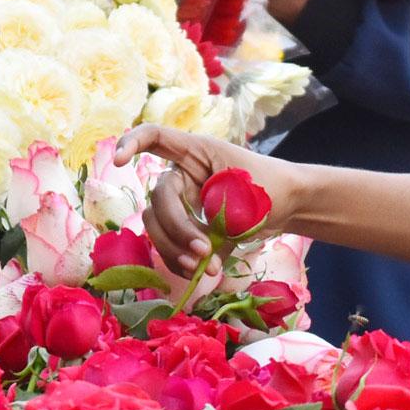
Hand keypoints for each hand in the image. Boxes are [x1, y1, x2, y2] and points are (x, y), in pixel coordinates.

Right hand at [115, 125, 304, 274]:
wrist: (289, 203)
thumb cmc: (269, 185)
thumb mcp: (245, 192)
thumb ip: (217, 215)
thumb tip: (198, 251)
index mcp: (195, 152)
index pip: (155, 136)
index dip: (131, 143)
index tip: (119, 162)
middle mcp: (182, 176)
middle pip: (158, 200)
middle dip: (176, 229)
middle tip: (202, 252)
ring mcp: (182, 202)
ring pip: (158, 226)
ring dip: (175, 250)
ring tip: (203, 269)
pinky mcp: (188, 227)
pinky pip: (171, 245)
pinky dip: (182, 261)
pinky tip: (202, 273)